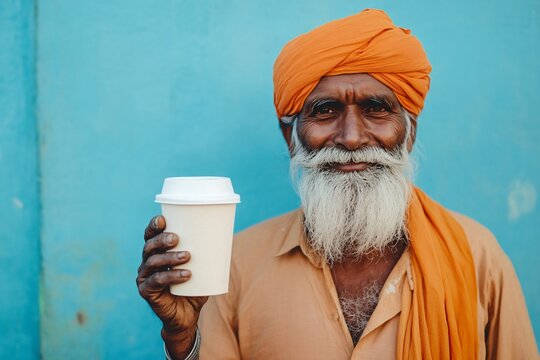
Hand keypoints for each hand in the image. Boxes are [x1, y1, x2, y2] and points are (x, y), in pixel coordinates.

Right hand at [136, 215, 207, 357]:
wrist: (187, 315)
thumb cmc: (194, 287)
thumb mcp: (201, 267)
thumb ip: (208, 253)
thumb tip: (227, 235)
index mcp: (157, 252)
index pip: (151, 235)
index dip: (154, 226)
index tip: (163, 219)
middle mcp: (147, 262)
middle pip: (149, 246)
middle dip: (161, 239)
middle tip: (176, 238)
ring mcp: (144, 277)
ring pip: (153, 262)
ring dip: (170, 258)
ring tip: (187, 256)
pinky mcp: (146, 291)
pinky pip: (157, 281)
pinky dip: (172, 277)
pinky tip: (186, 275)